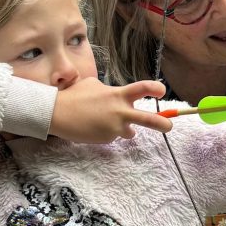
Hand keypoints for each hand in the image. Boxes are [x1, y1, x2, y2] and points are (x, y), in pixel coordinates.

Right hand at [50, 79, 172, 143]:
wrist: (56, 113)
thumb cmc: (73, 96)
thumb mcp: (94, 85)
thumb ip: (109, 90)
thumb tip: (116, 93)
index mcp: (117, 95)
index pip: (143, 89)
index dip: (156, 89)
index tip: (162, 91)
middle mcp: (119, 112)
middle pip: (149, 119)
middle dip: (163, 124)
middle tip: (170, 126)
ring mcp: (114, 128)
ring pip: (129, 132)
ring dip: (124, 129)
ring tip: (104, 122)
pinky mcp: (106, 139)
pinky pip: (113, 136)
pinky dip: (106, 132)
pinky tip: (93, 127)